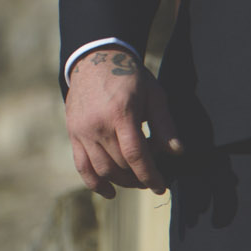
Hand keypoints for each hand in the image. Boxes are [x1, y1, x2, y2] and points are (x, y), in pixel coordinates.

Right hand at [64, 45, 178, 197]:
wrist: (95, 59)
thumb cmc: (129, 76)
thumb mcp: (153, 94)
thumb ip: (165, 124)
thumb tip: (177, 152)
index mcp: (120, 113)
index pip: (136, 156)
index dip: (151, 176)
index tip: (161, 187)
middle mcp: (98, 125)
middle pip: (121, 165)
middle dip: (139, 177)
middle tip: (151, 174)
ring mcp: (82, 131)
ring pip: (103, 169)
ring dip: (122, 181)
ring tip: (135, 180)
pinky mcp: (73, 133)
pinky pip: (82, 166)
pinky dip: (95, 183)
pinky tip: (110, 191)